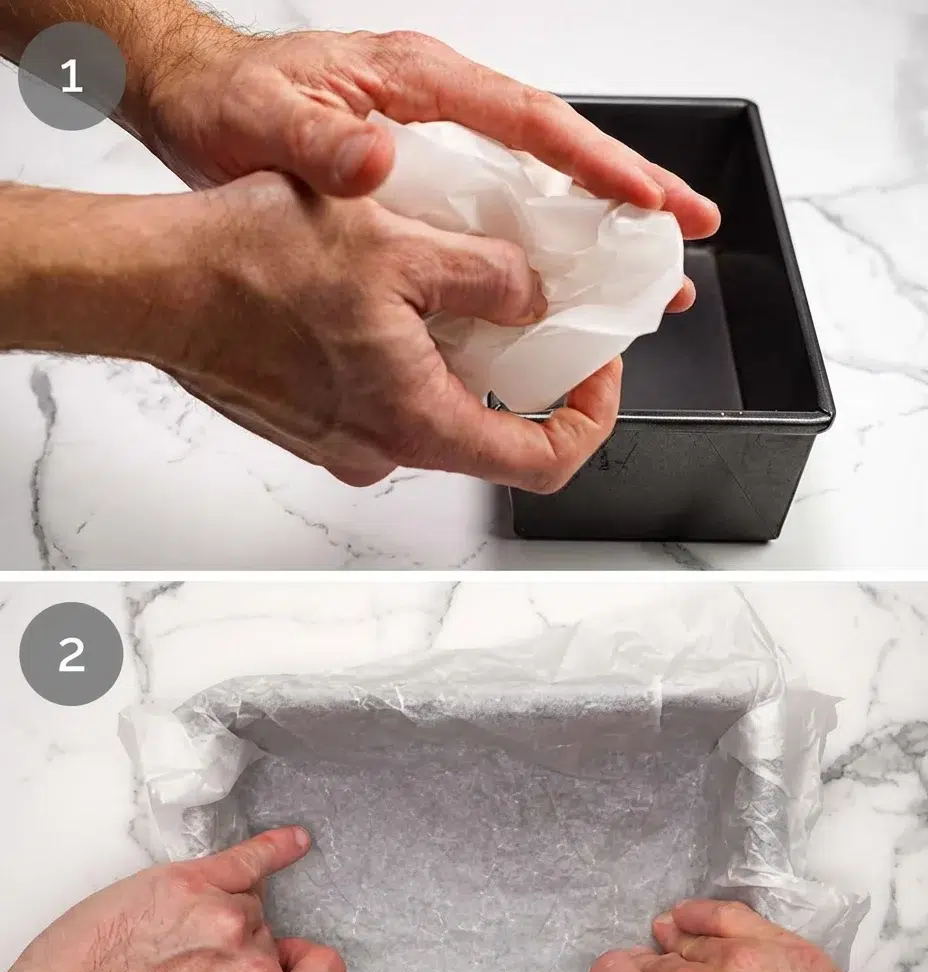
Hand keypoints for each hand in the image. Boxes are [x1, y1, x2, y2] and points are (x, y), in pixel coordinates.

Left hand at [139, 22, 719, 311]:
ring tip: (644, 272)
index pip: (531, 122)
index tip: (648, 199)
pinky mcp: (424, 178)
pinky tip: (558, 284)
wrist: (194, 102)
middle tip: (686, 233)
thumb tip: (374, 157)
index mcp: (421, 85)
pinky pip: (500, 208)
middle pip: (558, 152)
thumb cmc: (232, 101)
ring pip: (538, 182)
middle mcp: (441, 111)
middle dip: (629, 191)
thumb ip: (321, 143)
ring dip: (596, 225)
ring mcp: (437, 144)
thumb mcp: (268, 121)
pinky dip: (539, 242)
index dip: (598, 161)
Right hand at [149, 172, 622, 490]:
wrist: (155, 285)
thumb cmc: (248, 269)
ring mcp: (343, 447)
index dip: (589, 419)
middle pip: (490, 434)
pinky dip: (408, 363)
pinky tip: (388, 306)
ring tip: (450, 292)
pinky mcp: (313, 428)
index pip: (544, 461)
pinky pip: (384, 403)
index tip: (595, 373)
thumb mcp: (400, 247)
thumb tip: (532, 298)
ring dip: (459, 362)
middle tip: (532, 315)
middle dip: (522, 375)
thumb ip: (491, 279)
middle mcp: (381, 451)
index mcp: (417, 421)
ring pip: (433, 412)